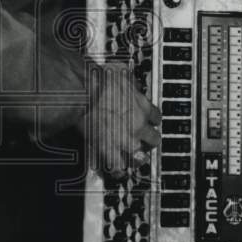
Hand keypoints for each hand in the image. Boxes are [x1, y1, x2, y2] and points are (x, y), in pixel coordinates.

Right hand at [88, 62, 160, 178]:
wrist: (85, 91)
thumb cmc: (98, 79)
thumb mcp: (120, 71)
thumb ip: (127, 78)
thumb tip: (127, 74)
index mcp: (142, 106)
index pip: (157, 116)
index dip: (153, 119)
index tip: (151, 120)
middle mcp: (137, 125)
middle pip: (153, 139)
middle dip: (151, 140)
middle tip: (147, 141)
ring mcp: (124, 139)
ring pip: (139, 157)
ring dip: (137, 158)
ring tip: (135, 159)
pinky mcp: (107, 148)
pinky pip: (115, 166)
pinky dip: (116, 170)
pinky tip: (116, 171)